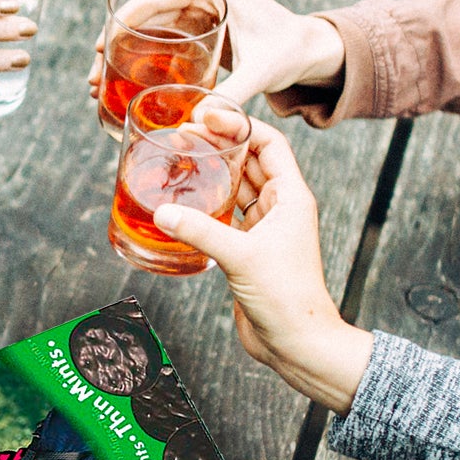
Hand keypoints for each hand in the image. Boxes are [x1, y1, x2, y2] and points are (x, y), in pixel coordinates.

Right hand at [90, 0, 344, 103]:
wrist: (311, 50)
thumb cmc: (290, 52)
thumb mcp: (261, 72)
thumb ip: (232, 94)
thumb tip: (198, 120)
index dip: (121, 22)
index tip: (98, 47)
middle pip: (144, 13)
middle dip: (114, 44)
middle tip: (92, 76)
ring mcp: (199, 7)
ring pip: (149, 28)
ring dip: (123, 54)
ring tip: (98, 84)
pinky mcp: (200, 26)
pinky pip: (162, 39)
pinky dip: (142, 58)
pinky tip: (122, 83)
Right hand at [150, 121, 372, 412]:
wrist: (297, 343)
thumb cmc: (287, 298)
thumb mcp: (241, 257)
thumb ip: (201, 230)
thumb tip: (162, 211)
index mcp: (291, 197)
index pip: (268, 143)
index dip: (239, 125)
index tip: (207, 116)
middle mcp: (281, 207)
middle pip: (249, 160)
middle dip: (219, 144)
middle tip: (183, 135)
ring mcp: (266, 229)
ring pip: (237, 187)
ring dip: (213, 172)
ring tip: (180, 158)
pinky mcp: (250, 250)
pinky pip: (227, 215)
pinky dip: (208, 204)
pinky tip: (184, 200)